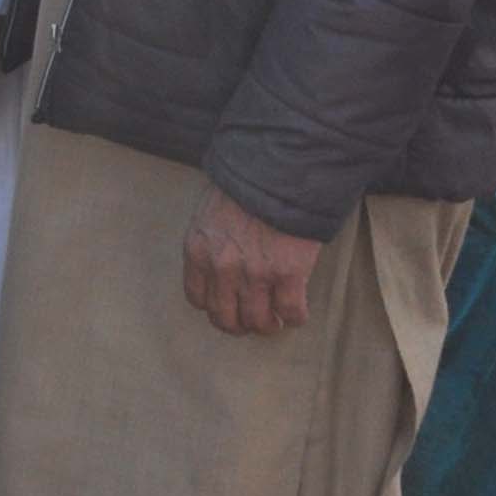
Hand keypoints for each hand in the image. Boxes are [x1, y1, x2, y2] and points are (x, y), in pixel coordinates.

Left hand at [181, 184, 327, 336]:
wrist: (278, 170)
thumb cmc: (244, 185)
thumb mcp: (209, 212)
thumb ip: (210, 242)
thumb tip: (217, 267)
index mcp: (197, 250)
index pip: (197, 298)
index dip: (215, 307)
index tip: (228, 306)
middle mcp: (221, 267)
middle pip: (225, 318)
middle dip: (240, 324)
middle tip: (253, 320)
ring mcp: (254, 273)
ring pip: (258, 321)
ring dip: (268, 325)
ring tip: (277, 320)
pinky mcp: (288, 273)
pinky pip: (291, 312)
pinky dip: (295, 318)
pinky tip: (297, 313)